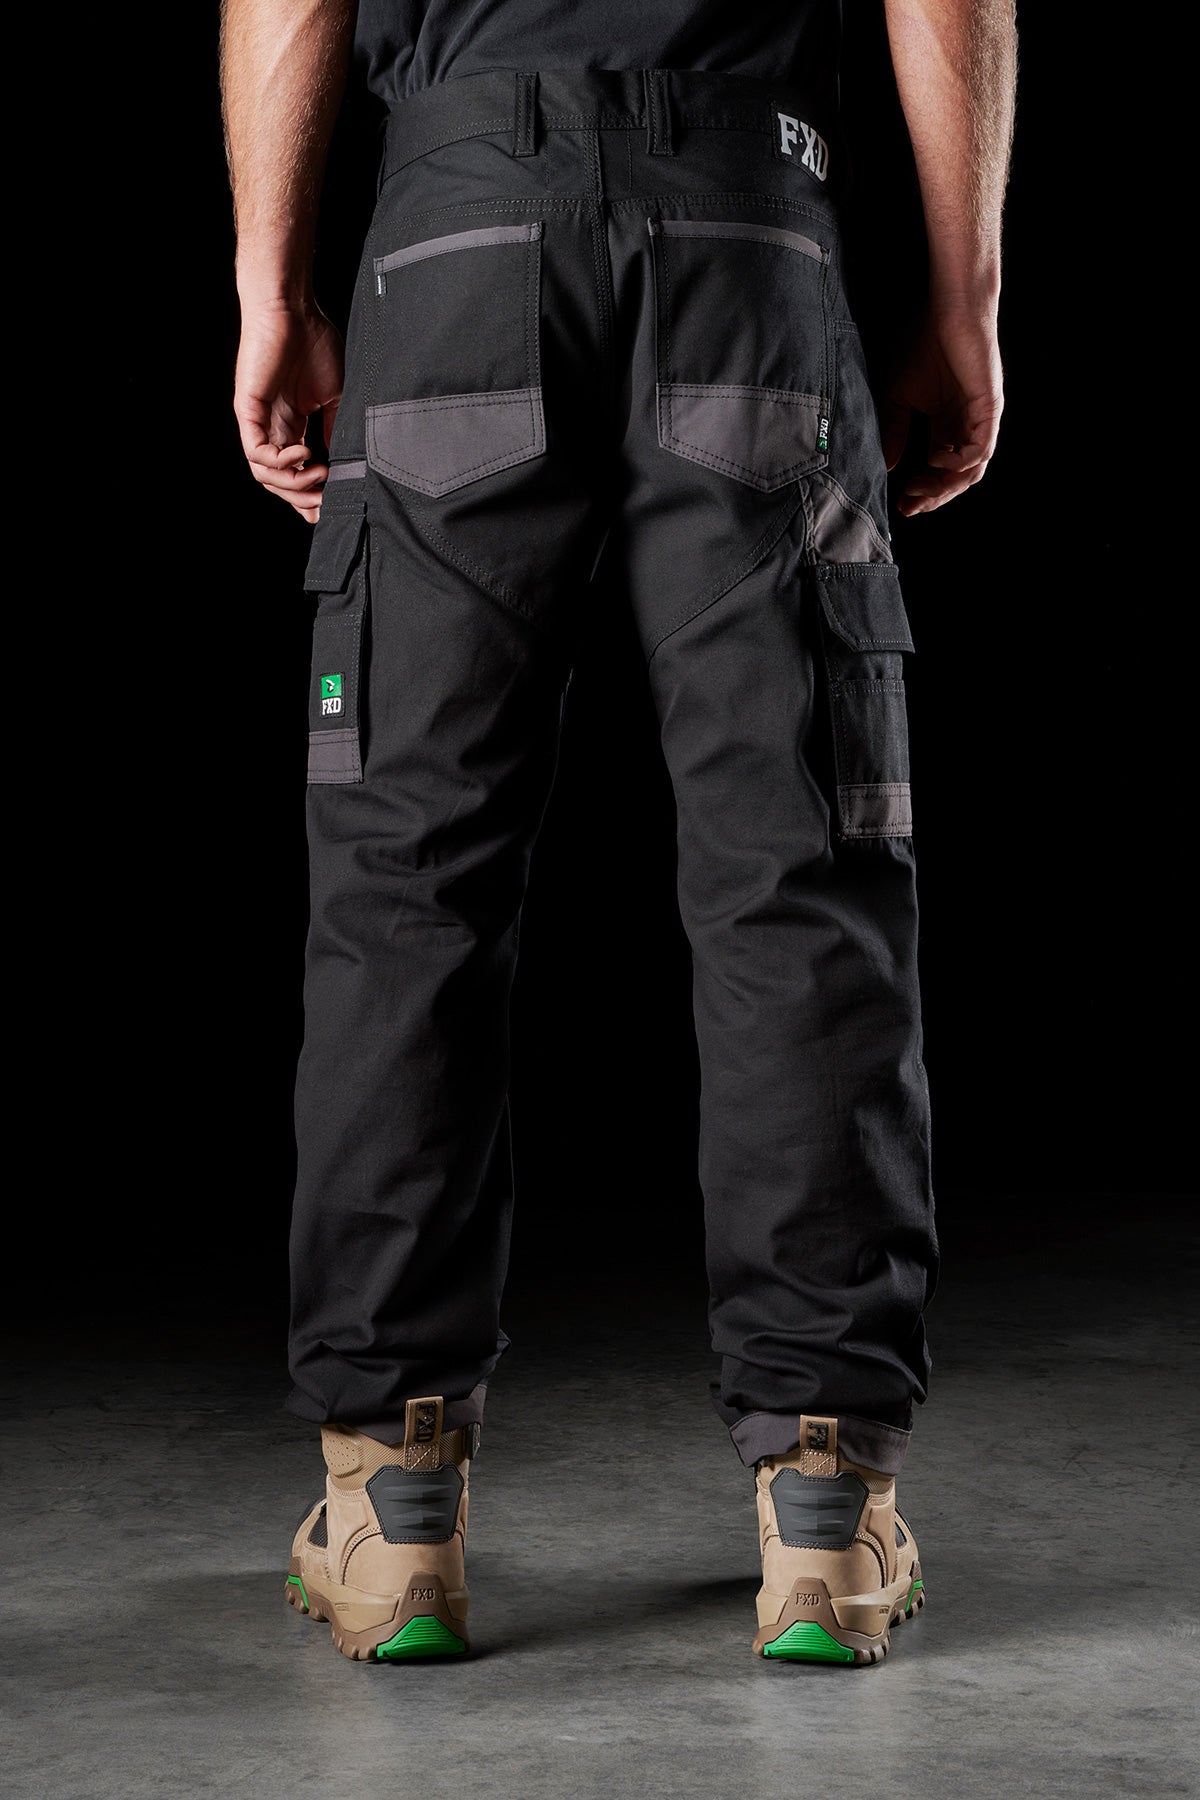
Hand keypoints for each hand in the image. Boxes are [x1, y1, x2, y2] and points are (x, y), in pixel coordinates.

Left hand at [234, 301, 344, 521]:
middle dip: (302, 497)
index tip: (331, 504)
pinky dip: (280, 461)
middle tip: (326, 498)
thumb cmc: (314, 341)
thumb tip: (342, 461)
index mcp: (291, 424)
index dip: (310, 493)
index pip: (295, 472)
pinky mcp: (248, 410)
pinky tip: (303, 453)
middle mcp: (271, 426)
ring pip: (264, 474)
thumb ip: (335, 429)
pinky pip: (256, 452)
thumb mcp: (335, 395)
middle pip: (278, 481)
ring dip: (293, 483)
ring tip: (319, 475)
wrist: (294, 309)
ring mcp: (257, 420)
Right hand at [880, 301, 1003, 515]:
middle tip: (908, 506)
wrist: (950, 310)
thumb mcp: (900, 396)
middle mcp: (968, 427)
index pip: (939, 469)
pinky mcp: (989, 409)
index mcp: (949, 425)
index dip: (921, 490)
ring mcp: (982, 420)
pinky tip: (934, 457)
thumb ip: (895, 431)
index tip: (900, 504)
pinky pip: (980, 450)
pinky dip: (957, 461)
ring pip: (971, 471)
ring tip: (917, 489)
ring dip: (944, 487)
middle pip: (957, 478)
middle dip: (932, 496)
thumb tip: (889, 467)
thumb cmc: (926, 344)